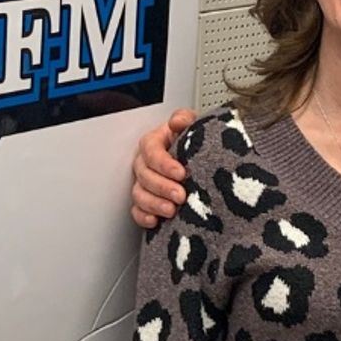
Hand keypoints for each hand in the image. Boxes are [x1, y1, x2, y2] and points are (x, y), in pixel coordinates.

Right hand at [130, 107, 196, 228]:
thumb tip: (177, 121)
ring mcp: (144, 184)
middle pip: (143, 175)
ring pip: (138, 194)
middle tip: (180, 195)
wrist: (203, 161)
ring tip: (172, 210)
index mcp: (154, 143)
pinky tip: (156, 221)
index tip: (181, 173)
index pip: (150, 150)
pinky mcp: (146, 202)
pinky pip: (136, 211)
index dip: (163, 163)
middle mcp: (146, 163)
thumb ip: (185, 120)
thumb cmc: (195, 144)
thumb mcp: (194, 127)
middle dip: (162, 187)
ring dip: (154, 204)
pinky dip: (144, 217)